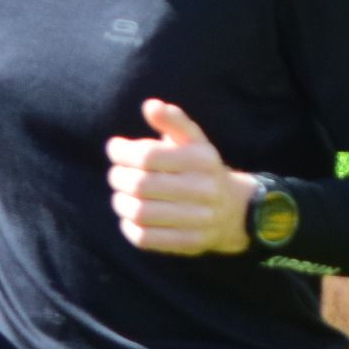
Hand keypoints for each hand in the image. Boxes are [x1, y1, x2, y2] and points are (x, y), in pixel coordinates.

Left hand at [105, 99, 251, 256]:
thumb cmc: (202, 168)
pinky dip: (129, 227)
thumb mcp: (194, 140)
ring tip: (120, 195)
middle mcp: (203, 188)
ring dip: (120, 203)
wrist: (233, 209)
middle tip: (115, 174)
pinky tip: (130, 216)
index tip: (114, 148)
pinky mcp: (189, 242)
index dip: (123, 152)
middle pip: (140, 185)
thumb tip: (150, 105)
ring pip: (139, 212)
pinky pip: (145, 238)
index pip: (148, 156)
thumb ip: (173, 121)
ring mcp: (198, 218)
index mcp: (202, 159)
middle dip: (118, 177)